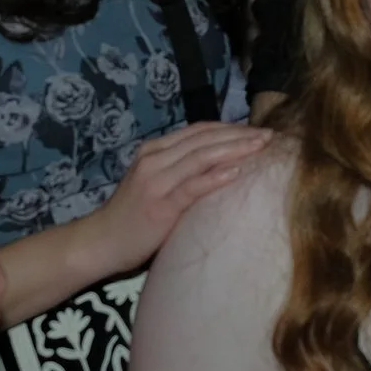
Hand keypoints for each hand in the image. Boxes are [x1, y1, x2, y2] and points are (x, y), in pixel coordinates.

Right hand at [84, 121, 273, 277]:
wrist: (100, 242)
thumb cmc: (133, 217)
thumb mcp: (157, 184)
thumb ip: (182, 172)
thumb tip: (222, 167)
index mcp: (155, 150)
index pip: (199, 131)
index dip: (230, 128)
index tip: (257, 131)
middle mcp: (155, 158)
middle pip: (204, 139)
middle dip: (239, 135)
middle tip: (269, 135)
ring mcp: (156, 180)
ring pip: (201, 156)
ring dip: (234, 149)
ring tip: (261, 147)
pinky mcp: (159, 204)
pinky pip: (192, 186)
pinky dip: (215, 177)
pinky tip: (237, 172)